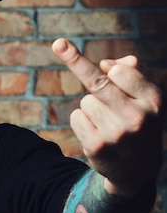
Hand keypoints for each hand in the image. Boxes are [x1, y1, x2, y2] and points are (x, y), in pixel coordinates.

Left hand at [52, 38, 163, 197]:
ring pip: (86, 101)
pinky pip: (76, 117)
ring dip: (92, 107)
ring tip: (110, 122)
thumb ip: (133, 73)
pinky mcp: (96, 146)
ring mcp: (116, 133)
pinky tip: (99, 133)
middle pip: (98, 82)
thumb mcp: (147, 97)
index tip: (65, 44)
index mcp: (154, 100)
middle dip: (75, 60)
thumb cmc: (139, 121)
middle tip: (58, 44)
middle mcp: (137, 117)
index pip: (121, 71)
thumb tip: (105, 65)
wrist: (137, 169)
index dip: (107, 66)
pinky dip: (82, 121)